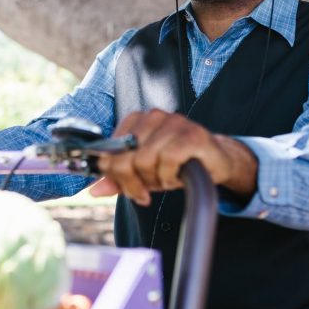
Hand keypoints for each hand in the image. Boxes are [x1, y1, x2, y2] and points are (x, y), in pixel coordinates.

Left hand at [89, 110, 257, 205]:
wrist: (215, 161)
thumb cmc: (176, 164)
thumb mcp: (143, 173)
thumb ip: (118, 178)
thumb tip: (93, 191)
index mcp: (137, 120)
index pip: (109, 150)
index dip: (115, 175)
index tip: (129, 188)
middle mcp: (154, 116)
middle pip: (125, 157)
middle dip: (133, 182)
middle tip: (145, 193)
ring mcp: (174, 122)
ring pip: (145, 160)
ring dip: (155, 180)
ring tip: (166, 180)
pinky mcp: (192, 134)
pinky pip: (168, 161)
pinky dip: (170, 176)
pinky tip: (177, 176)